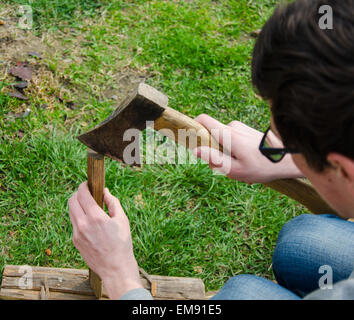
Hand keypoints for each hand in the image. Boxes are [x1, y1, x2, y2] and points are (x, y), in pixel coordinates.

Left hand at [68, 182, 141, 298]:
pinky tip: (90, 221)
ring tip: (89, 206)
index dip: (83, 186)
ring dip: (77, 205)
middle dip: (78, 193)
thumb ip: (112, 202)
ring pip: (71, 212)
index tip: (87, 184)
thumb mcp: (122, 220)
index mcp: (95, 217)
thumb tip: (105, 191)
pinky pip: (74, 223)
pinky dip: (79, 217)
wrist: (115, 268)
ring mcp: (76, 233)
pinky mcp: (75, 241)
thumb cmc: (122, 243)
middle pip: (71, 200)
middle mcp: (82, 224)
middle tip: (87, 193)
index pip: (82, 194)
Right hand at [193, 114, 302, 183]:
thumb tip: (195, 150)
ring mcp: (240, 127)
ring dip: (226, 153)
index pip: (203, 120)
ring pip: (223, 140)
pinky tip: (247, 163)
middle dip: (213, 151)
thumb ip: (213, 159)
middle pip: (212, 135)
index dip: (192, 127)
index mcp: (228, 134)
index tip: (191, 141)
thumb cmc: (261, 166)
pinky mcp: (246, 131)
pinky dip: (235, 152)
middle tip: (226, 167)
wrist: (287, 160)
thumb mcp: (234, 169)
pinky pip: (232, 140)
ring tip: (241, 167)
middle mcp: (233, 126)